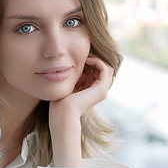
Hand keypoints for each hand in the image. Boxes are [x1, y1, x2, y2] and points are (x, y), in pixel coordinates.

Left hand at [48, 53, 113, 167]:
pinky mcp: (101, 89)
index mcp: (93, 91)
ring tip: (85, 57)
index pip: (98, 72)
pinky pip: (105, 68)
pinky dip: (97, 61)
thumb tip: (73, 67)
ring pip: (106, 67)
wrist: (63, 112)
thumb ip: (75, 78)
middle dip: (95, 59)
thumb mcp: (69, 85)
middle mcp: (100, 91)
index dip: (91, 62)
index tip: (80, 58)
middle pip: (104, 69)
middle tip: (84, 55)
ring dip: (96, 59)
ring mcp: (102, 90)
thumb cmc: (61, 101)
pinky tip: (86, 60)